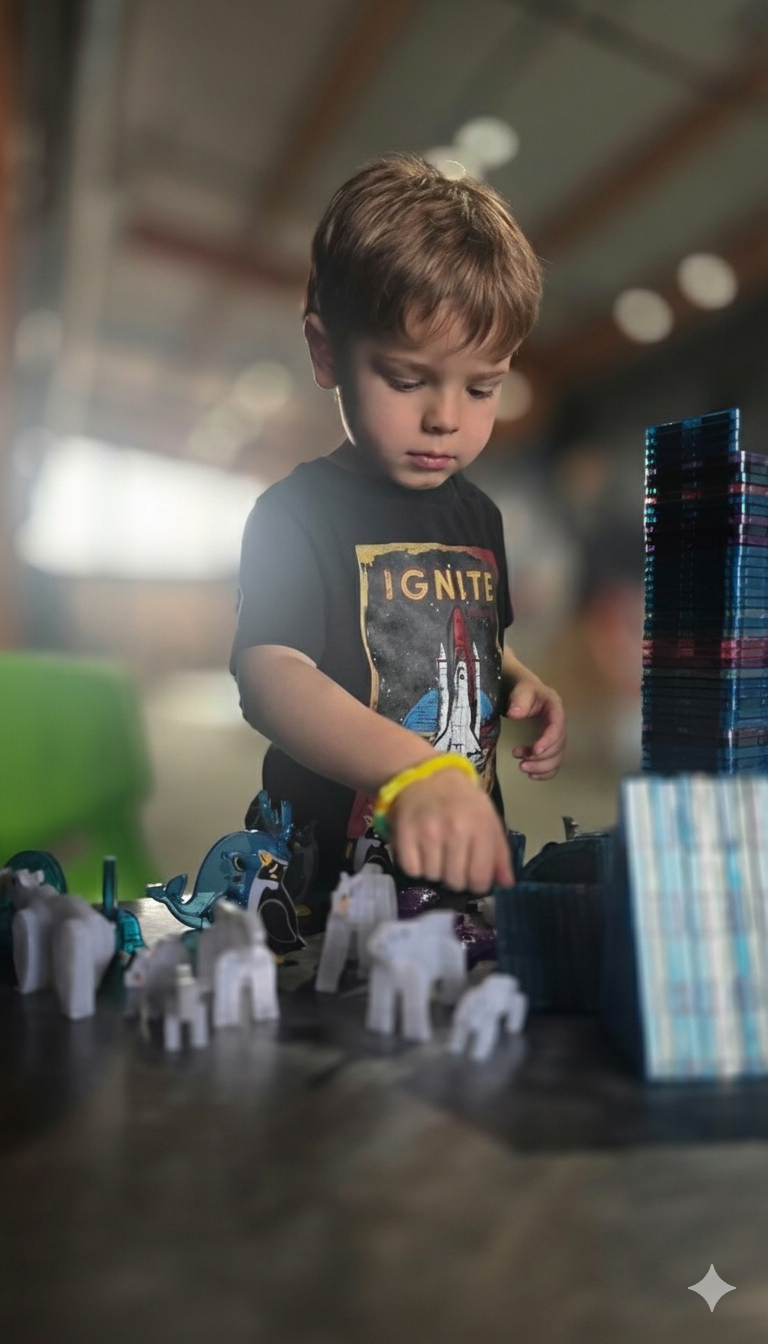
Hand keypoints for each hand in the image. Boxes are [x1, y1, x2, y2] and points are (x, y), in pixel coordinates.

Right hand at [388, 768, 512, 893]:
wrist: (427, 777)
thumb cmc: (463, 801)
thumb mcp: (489, 820)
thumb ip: (500, 853)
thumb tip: (507, 884)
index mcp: (480, 827)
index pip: (480, 878)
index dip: (478, 885)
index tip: (474, 878)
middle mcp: (454, 830)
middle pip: (455, 881)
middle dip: (457, 878)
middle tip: (454, 862)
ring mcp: (427, 832)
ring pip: (433, 877)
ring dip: (436, 871)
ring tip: (437, 853)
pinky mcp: (404, 834)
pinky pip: (412, 870)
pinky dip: (416, 867)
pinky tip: (422, 853)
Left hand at [506, 674, 565, 779]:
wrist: (522, 690)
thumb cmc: (522, 689)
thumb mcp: (521, 690)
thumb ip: (519, 701)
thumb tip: (514, 714)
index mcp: (556, 709)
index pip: (557, 728)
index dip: (549, 741)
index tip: (535, 751)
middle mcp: (559, 724)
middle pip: (559, 746)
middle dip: (542, 759)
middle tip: (521, 763)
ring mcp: (555, 736)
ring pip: (557, 757)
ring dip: (542, 767)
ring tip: (522, 767)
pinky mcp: (549, 744)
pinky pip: (553, 762)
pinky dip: (545, 772)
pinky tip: (532, 775)